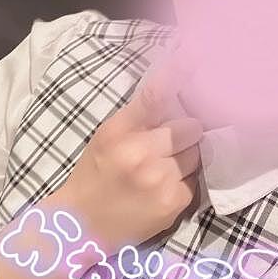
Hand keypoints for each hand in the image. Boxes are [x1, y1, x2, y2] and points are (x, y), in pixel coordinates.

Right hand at [56, 49, 203, 257]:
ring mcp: (159, 180)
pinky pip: (195, 180)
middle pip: (189, 127)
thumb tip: (175, 85)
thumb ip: (140, 114)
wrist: (81, 226)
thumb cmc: (95, 173)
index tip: (195, 53)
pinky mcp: (173, 203)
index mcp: (119, 132)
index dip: (178, 72)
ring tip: (162, 168)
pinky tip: (163, 188)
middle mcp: (140, 154)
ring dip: (186, 158)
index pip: (154, 96)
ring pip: (196, 154)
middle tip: (166, 144)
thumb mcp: (107, 136)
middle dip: (184, 133)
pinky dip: (184, 182)